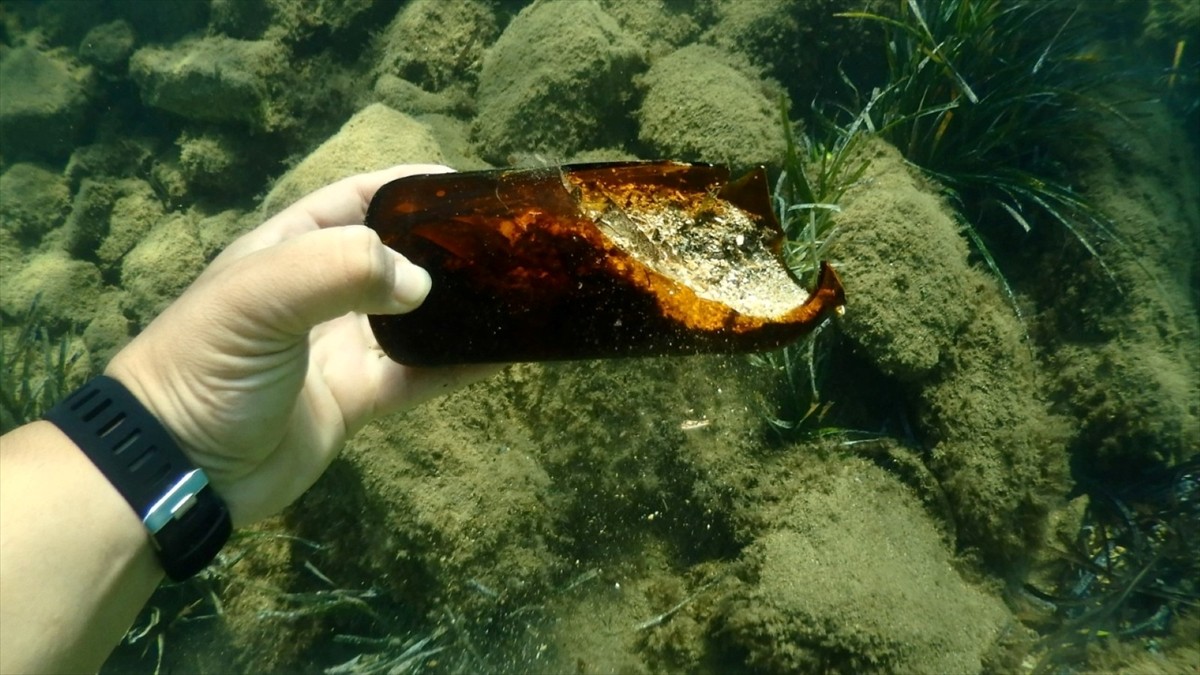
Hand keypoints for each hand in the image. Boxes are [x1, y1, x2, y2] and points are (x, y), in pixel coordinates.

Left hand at [105, 165, 494, 526]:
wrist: (179, 468)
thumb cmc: (208, 364)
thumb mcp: (261, 295)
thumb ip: (341, 269)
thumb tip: (422, 282)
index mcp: (289, 248)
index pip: (358, 199)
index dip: (410, 188)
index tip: (469, 189)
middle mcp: (319, 293)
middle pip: (395, 257)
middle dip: (445, 248)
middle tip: (507, 244)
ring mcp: (339, 347)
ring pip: (414, 318)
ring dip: (457, 308)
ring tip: (516, 293)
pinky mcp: (355, 399)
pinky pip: (418, 376)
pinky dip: (458, 367)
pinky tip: (502, 355)